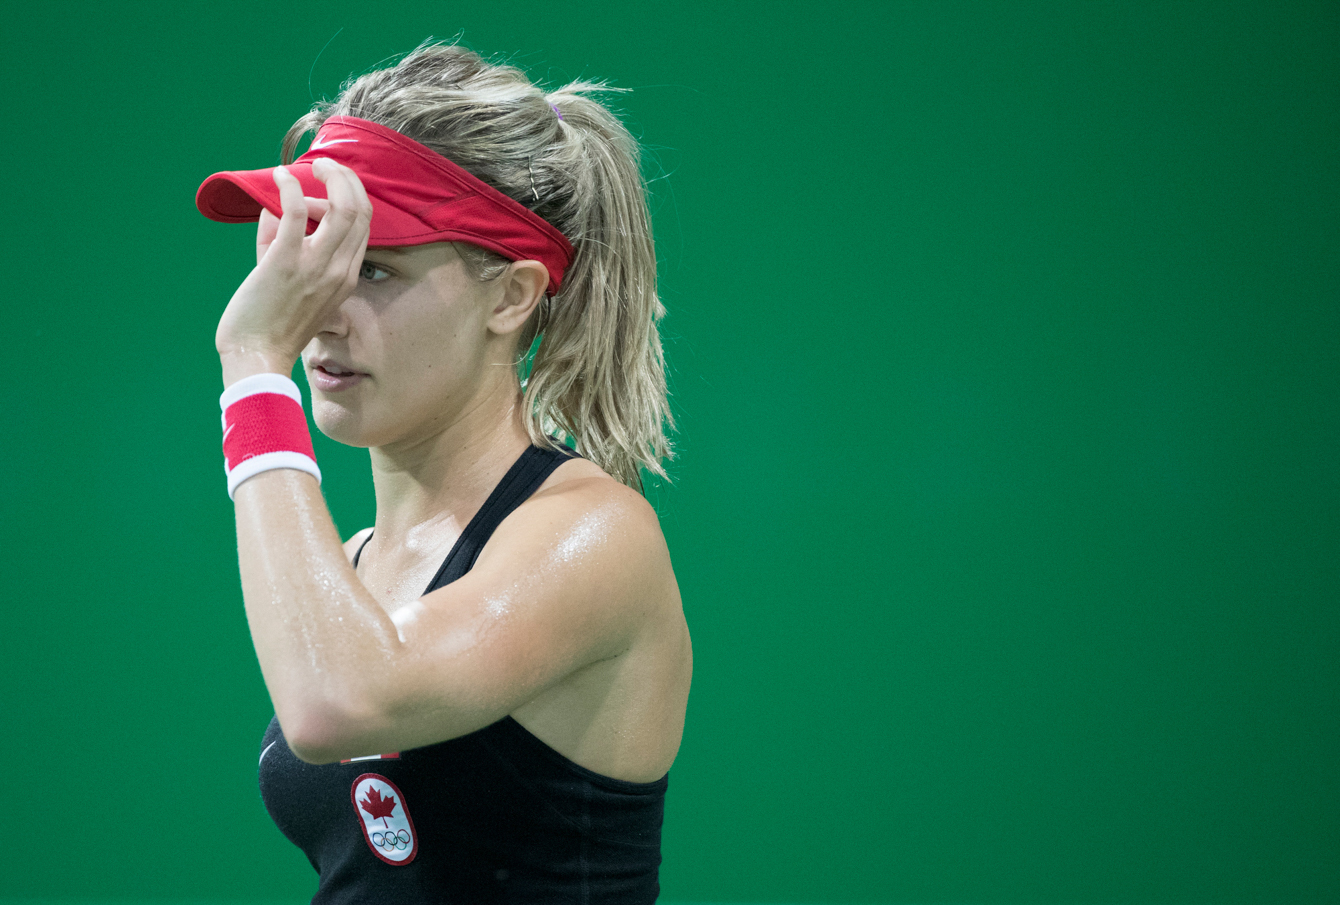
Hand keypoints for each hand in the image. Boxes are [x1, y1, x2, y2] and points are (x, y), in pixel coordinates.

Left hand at [215, 158, 372, 385]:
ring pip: (342, 207)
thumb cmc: (273, 325)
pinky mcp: (286, 261)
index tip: (332, 181)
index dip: (352, 194)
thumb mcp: (297, 286)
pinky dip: (289, 187)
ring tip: (310, 166)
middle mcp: (339, 269)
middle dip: (346, 178)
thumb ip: (288, 245)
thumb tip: (275, 209)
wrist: (257, 354)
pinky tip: (278, 178)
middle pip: (361, 210)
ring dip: (329, 177)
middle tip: (326, 166)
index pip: (365, 225)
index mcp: (347, 276)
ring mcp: (315, 266)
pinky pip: (297, 212)